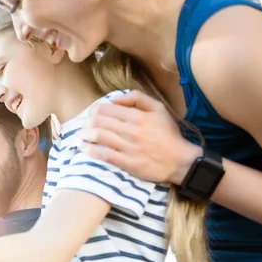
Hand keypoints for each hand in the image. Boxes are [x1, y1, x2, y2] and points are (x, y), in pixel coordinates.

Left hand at [78, 90, 201, 184]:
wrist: (180, 161)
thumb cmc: (169, 134)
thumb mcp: (159, 109)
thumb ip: (138, 98)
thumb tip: (116, 98)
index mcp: (138, 116)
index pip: (108, 109)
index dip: (96, 110)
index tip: (92, 113)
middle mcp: (132, 131)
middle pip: (101, 122)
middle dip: (88, 122)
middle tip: (84, 124)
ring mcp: (129, 147)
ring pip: (100, 137)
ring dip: (86, 135)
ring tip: (80, 135)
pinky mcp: (128, 163)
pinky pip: (105, 155)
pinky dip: (91, 151)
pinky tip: (84, 148)